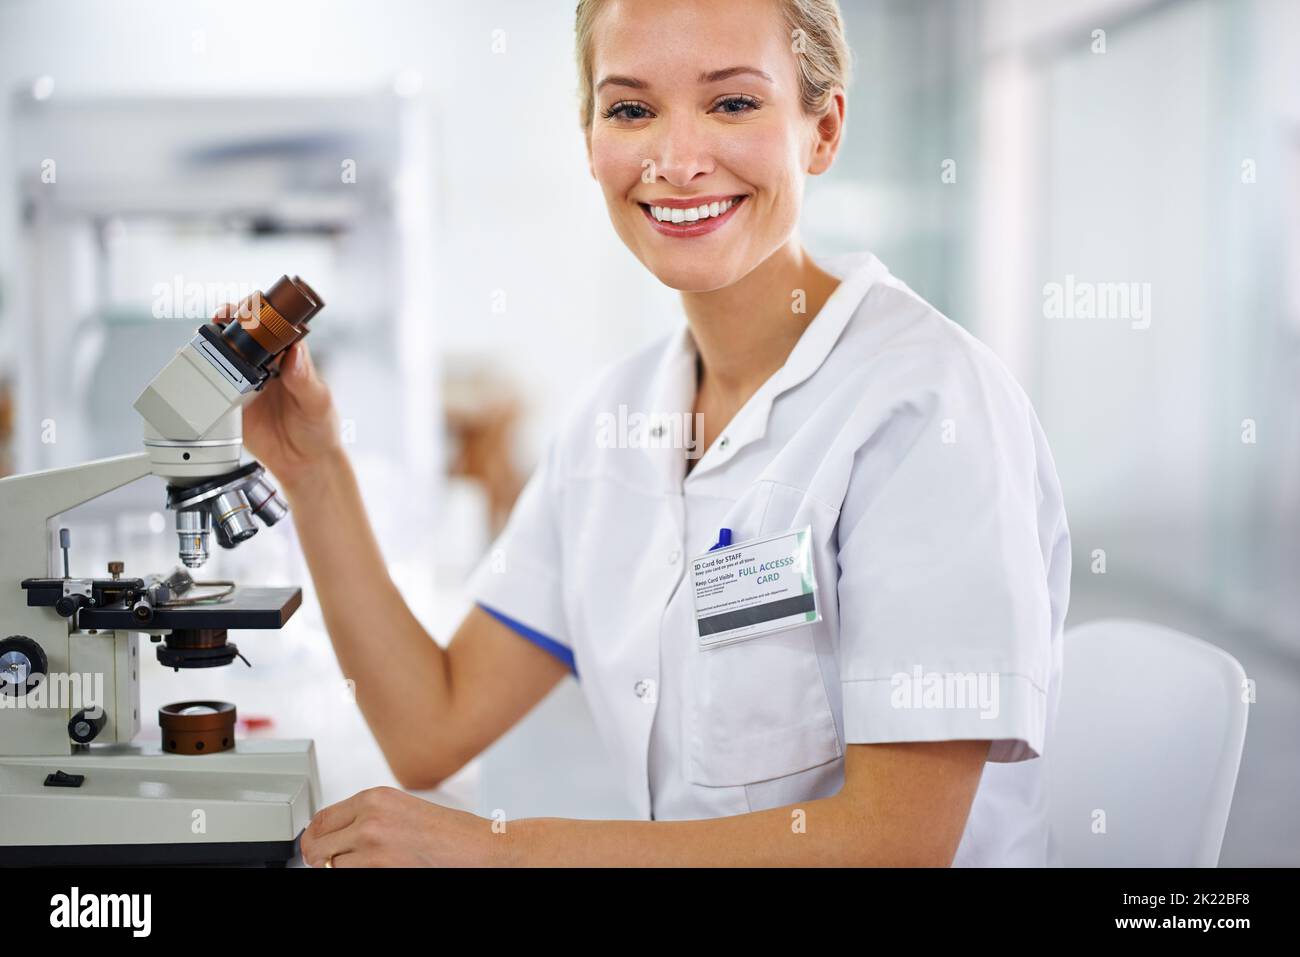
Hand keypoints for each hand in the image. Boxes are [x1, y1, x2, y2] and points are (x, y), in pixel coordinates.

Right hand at [213, 298, 341, 491]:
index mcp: (289, 357)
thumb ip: (305, 380)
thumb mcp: (317, 403)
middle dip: (228, 319)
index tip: (248, 310)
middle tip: (221, 319)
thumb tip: (296, 353)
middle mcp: (266, 364)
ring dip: (212, 342)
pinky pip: (213, 382)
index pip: (272, 324)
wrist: (303, 464)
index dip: (258, 312)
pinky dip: (202, 372)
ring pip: (224, 353)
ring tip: (206, 340)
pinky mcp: (231, 400)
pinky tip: (197, 368)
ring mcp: (246, 381)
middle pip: (243, 332)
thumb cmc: (319, 429)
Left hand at [300, 787, 511, 867]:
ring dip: (342, 868)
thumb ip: (368, 814)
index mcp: (374, 797)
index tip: (313, 844)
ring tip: (364, 864)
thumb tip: (337, 831)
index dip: (312, 836)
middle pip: (317, 844)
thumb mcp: (401, 808)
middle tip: (323, 863)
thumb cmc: (447, 830)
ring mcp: (373, 845)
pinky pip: (351, 876)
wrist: (474, 846)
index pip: (321, 818)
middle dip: (317, 856)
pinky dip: (358, 874)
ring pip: (331, 865)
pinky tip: (377, 868)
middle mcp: (369, 818)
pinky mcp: (381, 868)